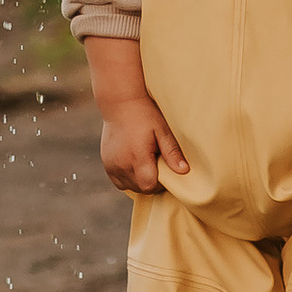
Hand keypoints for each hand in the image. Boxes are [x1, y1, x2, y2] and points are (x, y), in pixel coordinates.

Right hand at [84, 36, 187, 194]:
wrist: (120, 103)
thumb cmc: (145, 115)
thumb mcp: (162, 130)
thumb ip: (172, 152)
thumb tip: (184, 171)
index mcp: (137, 157)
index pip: (149, 186)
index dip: (159, 182)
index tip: (164, 169)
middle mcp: (122, 164)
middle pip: (140, 188)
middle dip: (151, 181)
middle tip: (156, 162)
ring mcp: (112, 165)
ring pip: (129, 186)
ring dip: (139, 180)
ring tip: (145, 161)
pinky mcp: (107, 164)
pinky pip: (119, 181)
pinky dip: (128, 177)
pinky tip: (134, 163)